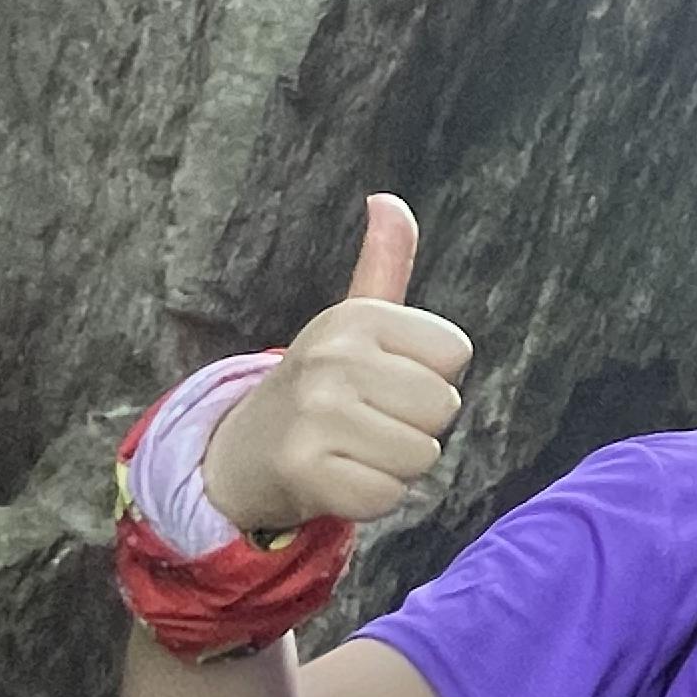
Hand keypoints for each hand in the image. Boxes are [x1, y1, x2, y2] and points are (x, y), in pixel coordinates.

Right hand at [202, 197, 473, 533]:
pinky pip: (387, 496)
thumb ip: (383, 264)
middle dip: (416, 425)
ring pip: (421, 456)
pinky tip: (338, 477)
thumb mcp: (354, 320)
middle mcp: (333, 356)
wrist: (241, 450)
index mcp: (357, 317)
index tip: (384, 378)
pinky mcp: (304, 470)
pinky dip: (372, 497)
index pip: (456, 354)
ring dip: (395, 464)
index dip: (430, 375)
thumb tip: (388, 199)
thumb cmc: (321, 383)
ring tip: (353, 447)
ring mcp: (315, 413)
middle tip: (368, 419)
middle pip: (443, 408)